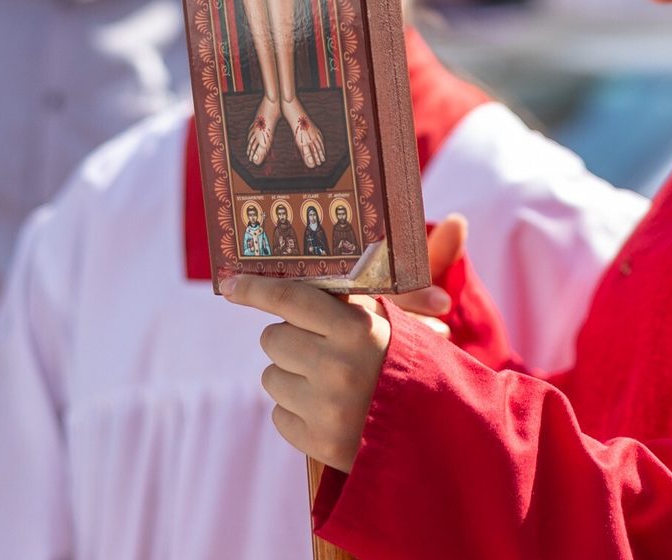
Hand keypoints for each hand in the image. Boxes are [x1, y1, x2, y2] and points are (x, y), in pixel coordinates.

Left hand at [225, 216, 466, 472]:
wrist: (435, 432)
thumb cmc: (409, 365)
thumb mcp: (397, 320)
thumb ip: (372, 290)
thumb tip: (440, 227)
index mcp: (357, 329)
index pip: (291, 299)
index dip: (257, 289)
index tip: (232, 283)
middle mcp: (336, 368)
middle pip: (273, 338)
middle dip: (292, 338)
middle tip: (322, 344)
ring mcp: (324, 409)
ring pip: (271, 377)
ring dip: (293, 376)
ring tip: (331, 382)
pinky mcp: (316, 443)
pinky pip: (278, 415)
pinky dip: (298, 411)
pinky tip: (329, 410)